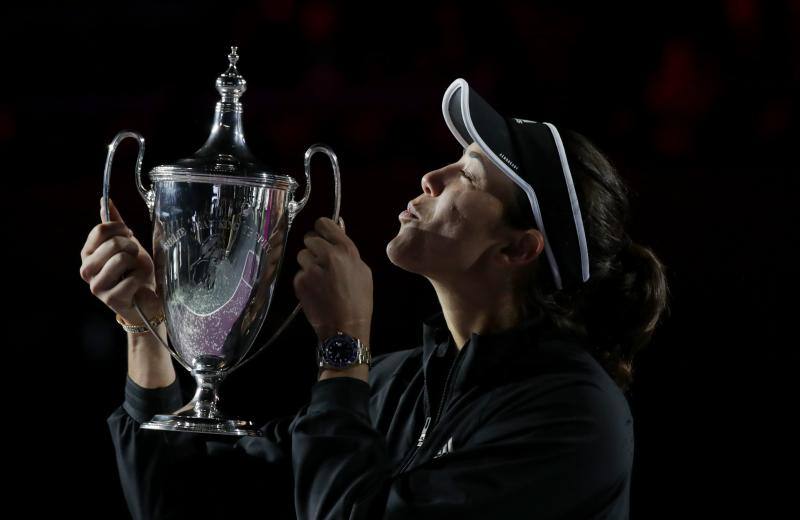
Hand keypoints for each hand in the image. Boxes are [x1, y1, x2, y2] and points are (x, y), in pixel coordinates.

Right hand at [79, 197, 162, 325]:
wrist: (147, 299)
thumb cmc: (135, 271)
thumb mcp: (127, 244)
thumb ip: (114, 224)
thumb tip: (105, 199)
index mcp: (87, 254)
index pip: (100, 230)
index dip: (121, 229)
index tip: (129, 236)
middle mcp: (86, 270)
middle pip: (113, 243)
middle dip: (131, 247)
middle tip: (134, 258)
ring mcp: (96, 286)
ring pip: (121, 259)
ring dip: (137, 264)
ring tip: (135, 272)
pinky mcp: (110, 299)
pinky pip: (132, 278)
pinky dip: (141, 279)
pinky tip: (138, 286)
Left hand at [293, 217, 372, 345]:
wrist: (346, 327)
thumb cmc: (359, 300)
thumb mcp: (363, 271)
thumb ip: (348, 250)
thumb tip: (338, 229)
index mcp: (346, 250)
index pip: (324, 223)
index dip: (322, 229)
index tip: (322, 235)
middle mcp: (327, 255)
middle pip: (309, 238)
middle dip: (314, 248)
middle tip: (322, 262)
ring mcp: (311, 268)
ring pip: (301, 255)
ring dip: (308, 264)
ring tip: (320, 279)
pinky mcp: (300, 282)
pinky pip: (298, 273)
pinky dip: (304, 280)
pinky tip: (315, 291)